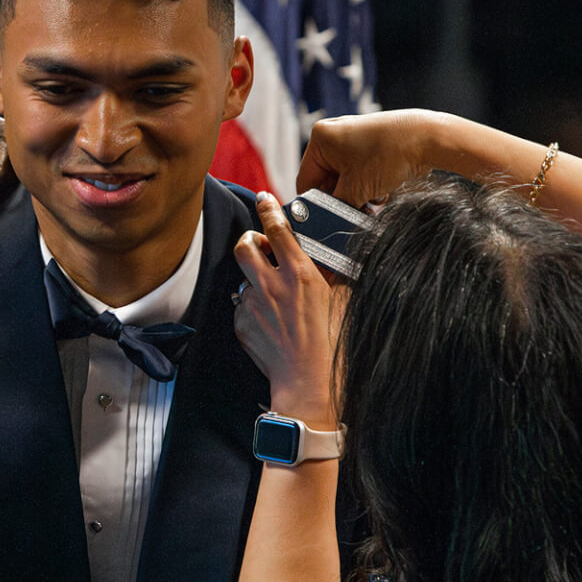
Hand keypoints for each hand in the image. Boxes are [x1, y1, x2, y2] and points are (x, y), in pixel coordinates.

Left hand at [232, 193, 341, 426]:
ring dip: (255, 281)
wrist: (308, 383)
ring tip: (273, 297)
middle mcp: (271, 284)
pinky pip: (242, 307)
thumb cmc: (332, 345)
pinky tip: (271, 324)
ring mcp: (253, 304)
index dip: (269, 209)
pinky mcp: (241, 324)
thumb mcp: (341, 302)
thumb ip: (328, 277)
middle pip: (245, 245)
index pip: (277, 229)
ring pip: (244, 278)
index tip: (265, 199)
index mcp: (300, 273)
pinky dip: (253, 310)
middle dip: (249, 240)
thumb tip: (323, 263)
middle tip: (259, 246)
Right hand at [295, 109, 442, 206]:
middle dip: (342, 199)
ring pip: (345, 179)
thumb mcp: (355, 189)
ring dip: (357, 195)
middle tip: (355, 213)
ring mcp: (354, 138)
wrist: (430, 139)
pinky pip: (360, 172)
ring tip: (373, 201)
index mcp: (320, 138)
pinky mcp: (372, 144)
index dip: (316, 204)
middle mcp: (334, 135)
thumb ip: (335, 207)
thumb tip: (325, 224)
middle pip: (327, 181)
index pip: (306, 181)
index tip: (327, 220)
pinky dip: (368, 186)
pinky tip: (382, 192)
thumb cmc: (390, 154)